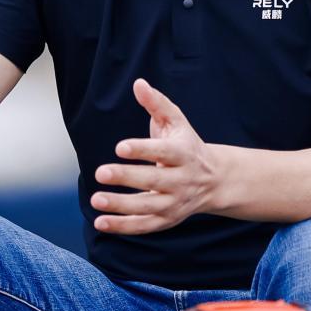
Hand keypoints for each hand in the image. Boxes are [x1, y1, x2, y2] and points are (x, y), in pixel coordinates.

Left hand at [91, 78, 215, 235]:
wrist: (215, 180)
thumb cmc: (186, 145)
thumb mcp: (177, 121)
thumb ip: (157, 103)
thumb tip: (138, 84)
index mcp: (184, 153)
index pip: (163, 151)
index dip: (142, 149)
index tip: (119, 147)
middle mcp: (182, 179)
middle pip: (154, 179)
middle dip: (126, 177)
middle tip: (100, 172)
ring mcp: (175, 202)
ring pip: (148, 206)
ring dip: (121, 205)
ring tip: (96, 199)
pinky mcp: (167, 219)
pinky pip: (144, 225)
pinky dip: (123, 226)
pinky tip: (100, 222)